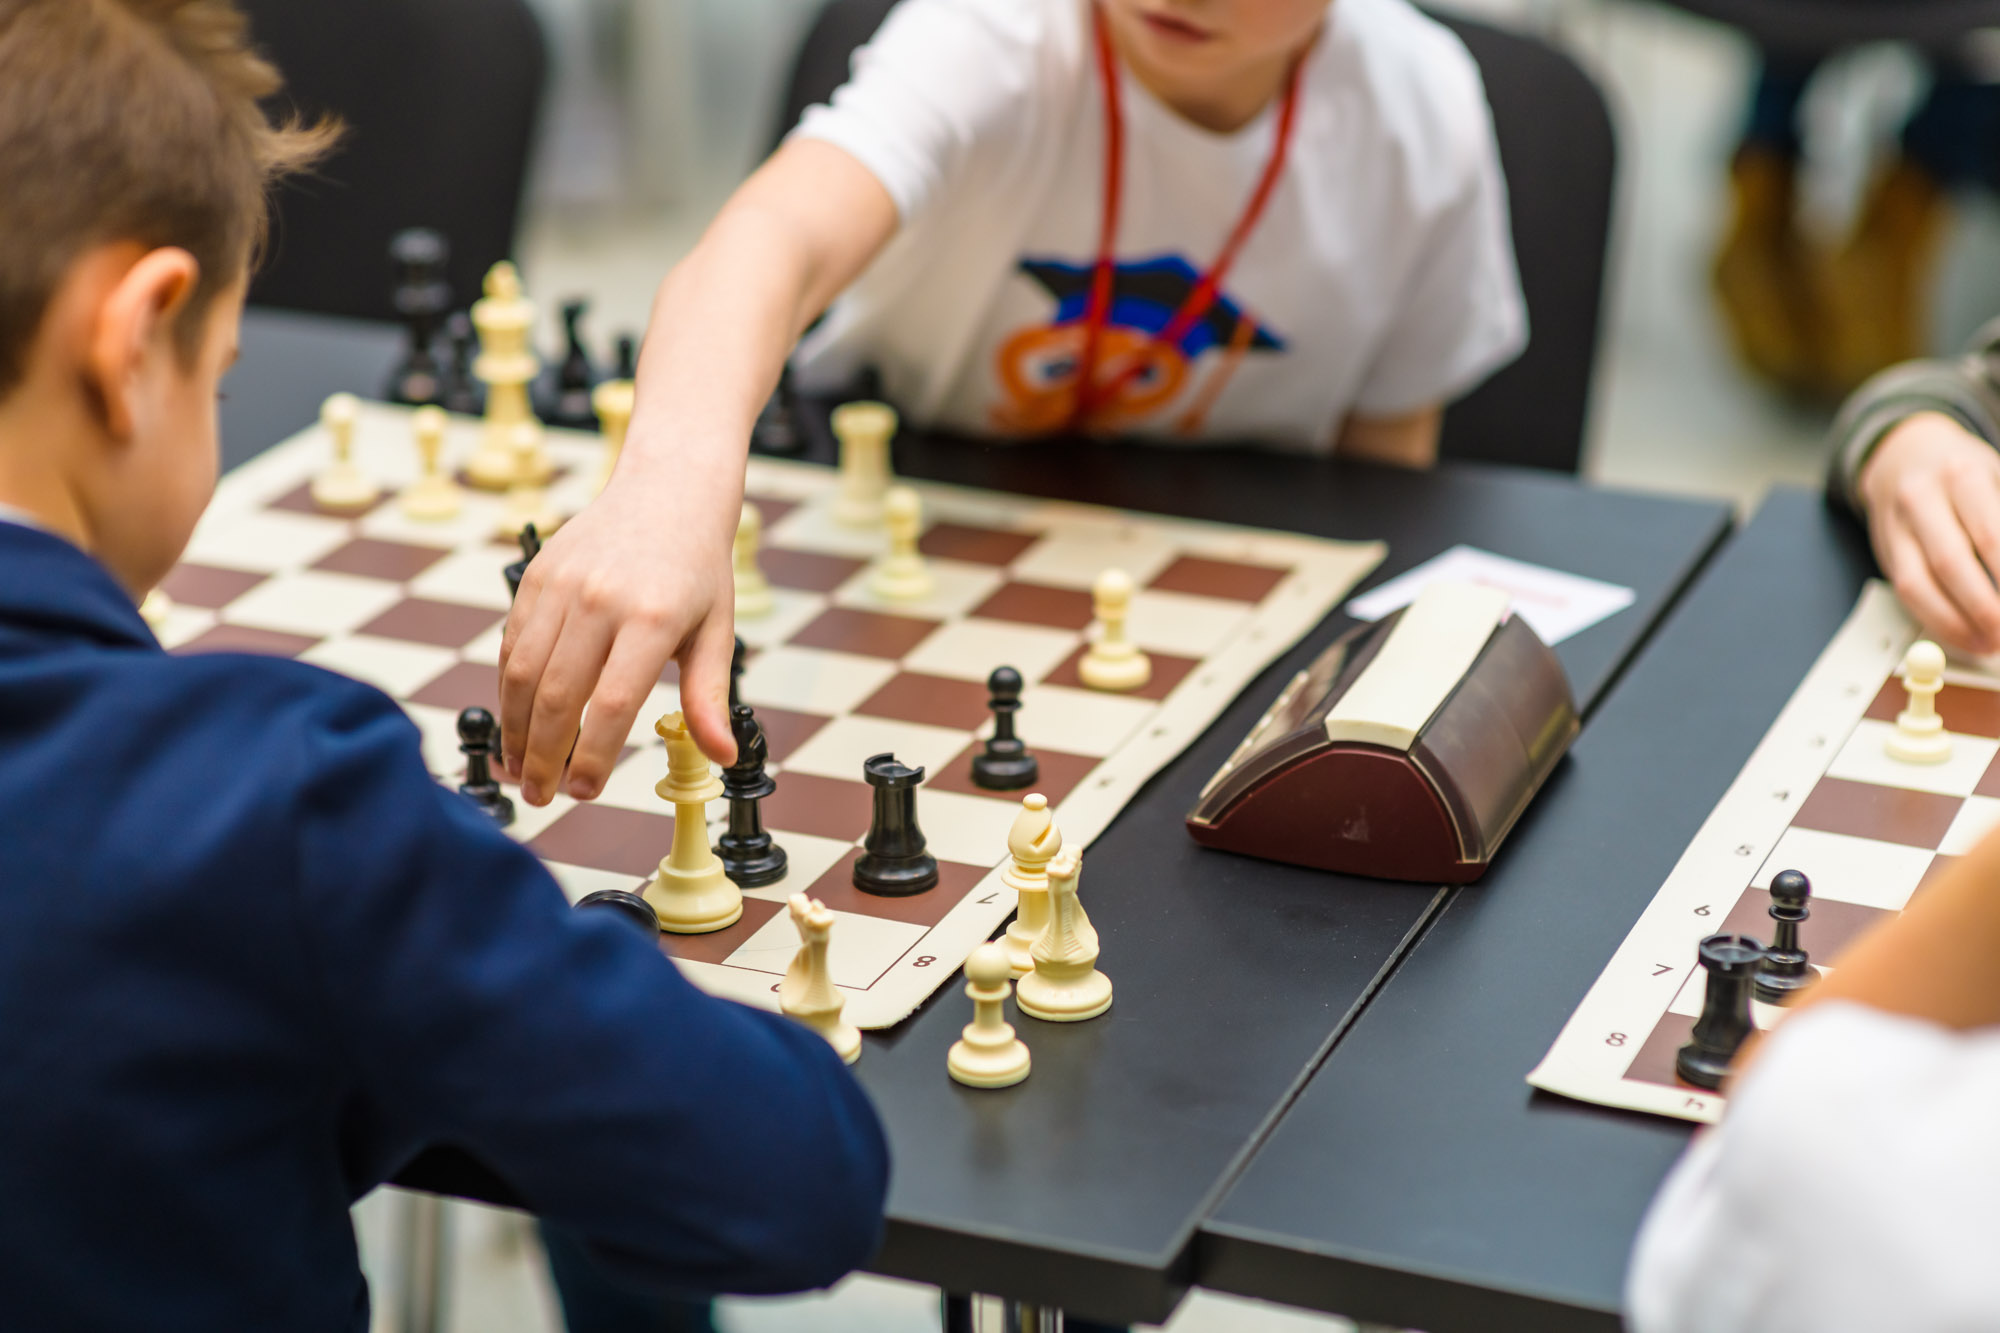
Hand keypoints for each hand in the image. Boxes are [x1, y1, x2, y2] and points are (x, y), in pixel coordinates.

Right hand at [498, 465, 738, 805]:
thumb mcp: (717, 631)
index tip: (583, 793)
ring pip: (520, 673)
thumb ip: (710, 696)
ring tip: (520, 768)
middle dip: (542, 757)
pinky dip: (507, 688)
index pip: (610, 705)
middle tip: (541, 796)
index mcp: (653, 619)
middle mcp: (601, 600)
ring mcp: (562, 585)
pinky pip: (511, 642)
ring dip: (515, 729)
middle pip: (555, 696)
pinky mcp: (536, 575)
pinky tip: (516, 720)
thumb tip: (721, 755)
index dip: (591, 757)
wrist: (668, 491)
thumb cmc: (698, 569)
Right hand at [1859, 412, 1999, 654]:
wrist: (1905, 456)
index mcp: (1964, 475)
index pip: (1991, 535)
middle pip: (1952, 562)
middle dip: (1986, 607)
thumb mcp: (1999, 481)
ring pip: (1921, 583)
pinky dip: (1936, 620)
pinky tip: (1963, 633)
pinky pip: (1906, 592)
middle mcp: (1922, 498)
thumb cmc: (1967, 474)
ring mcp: (1897, 526)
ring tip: (1990, 642)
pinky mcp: (1885, 550)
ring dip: (1958, 622)